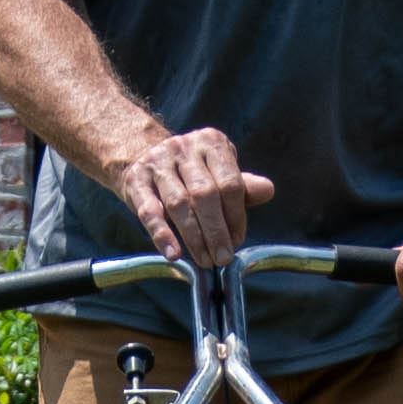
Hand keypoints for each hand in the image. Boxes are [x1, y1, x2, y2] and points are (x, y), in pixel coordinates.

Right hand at [112, 125, 271, 266]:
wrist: (141, 156)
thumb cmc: (190, 173)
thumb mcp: (218, 174)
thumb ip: (242, 186)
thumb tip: (268, 190)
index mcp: (211, 143)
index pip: (230, 183)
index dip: (236, 216)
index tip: (237, 241)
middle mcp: (184, 147)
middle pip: (205, 194)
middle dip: (216, 230)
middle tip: (223, 258)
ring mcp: (157, 162)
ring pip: (179, 204)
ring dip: (194, 237)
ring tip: (205, 260)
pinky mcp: (135, 180)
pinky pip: (149, 211)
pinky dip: (162, 235)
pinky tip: (174, 254)